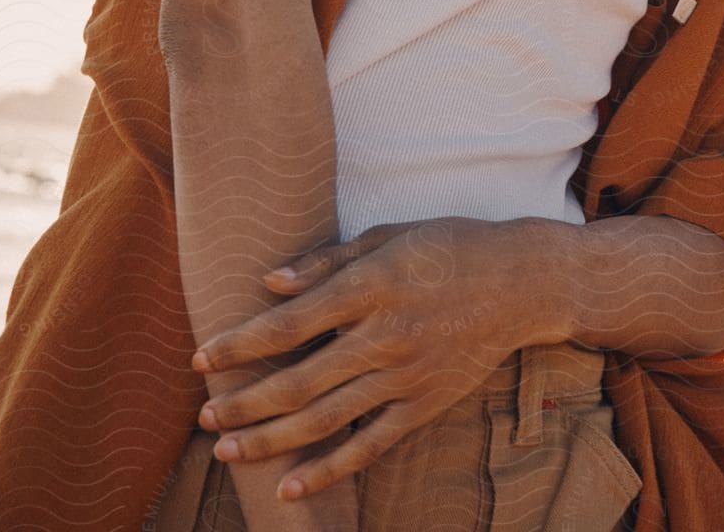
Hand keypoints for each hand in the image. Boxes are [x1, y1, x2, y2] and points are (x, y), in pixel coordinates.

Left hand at [189, 216, 570, 505]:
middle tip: (204, 417)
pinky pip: (369, 446)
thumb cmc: (450, 246)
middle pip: (299, 381)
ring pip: (325, 418)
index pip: (289, 323)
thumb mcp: (388, 236)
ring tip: (227, 450)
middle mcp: (385, 335)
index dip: (240, 343)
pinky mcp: (424, 405)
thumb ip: (328, 261)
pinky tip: (290, 486)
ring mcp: (406, 376)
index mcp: (372, 287)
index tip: (201, 356)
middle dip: (244, 402)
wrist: (522, 282)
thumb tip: (270, 283)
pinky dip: (328, 470)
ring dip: (270, 439)